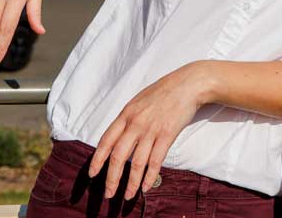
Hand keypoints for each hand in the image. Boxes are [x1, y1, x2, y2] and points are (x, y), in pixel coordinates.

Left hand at [89, 63, 210, 199]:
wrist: (188, 84)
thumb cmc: (164, 91)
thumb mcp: (139, 100)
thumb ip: (128, 118)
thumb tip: (119, 137)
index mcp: (126, 114)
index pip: (106, 141)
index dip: (98, 160)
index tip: (92, 174)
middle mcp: (136, 124)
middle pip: (119, 156)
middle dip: (112, 179)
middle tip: (108, 194)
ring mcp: (152, 130)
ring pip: (137, 163)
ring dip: (131, 183)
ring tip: (128, 196)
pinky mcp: (167, 135)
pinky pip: (156, 161)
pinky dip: (150, 176)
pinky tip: (146, 187)